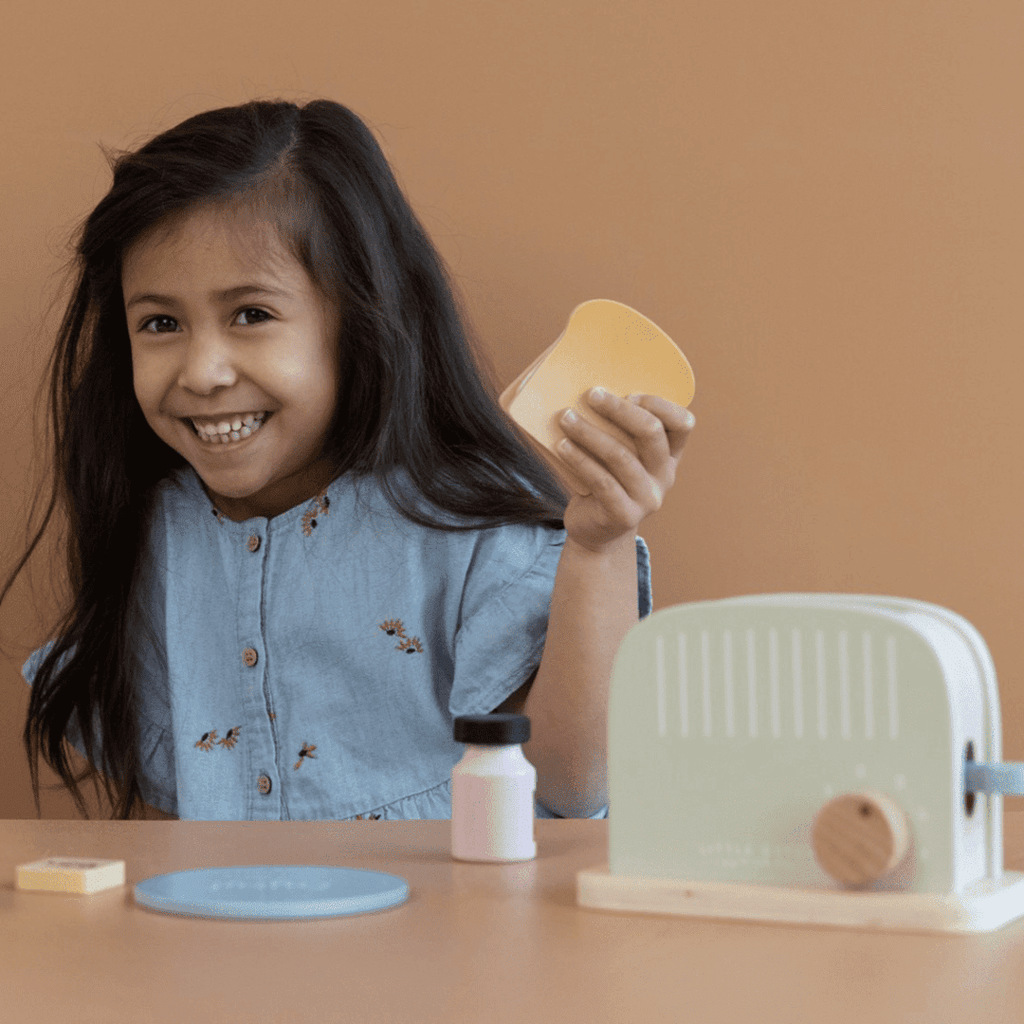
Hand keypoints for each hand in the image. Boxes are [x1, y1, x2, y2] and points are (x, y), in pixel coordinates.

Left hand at [555, 387, 695, 553]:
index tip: (629, 394)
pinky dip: (580, 460)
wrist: (596, 531)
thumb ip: (615, 431)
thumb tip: (585, 393)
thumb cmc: (604, 482)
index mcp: (669, 456)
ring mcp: (647, 498)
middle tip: (591, 394)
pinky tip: (562, 446)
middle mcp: (664, 476)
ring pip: (621, 456)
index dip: (659, 404)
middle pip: (651, 433)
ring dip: (590, 432)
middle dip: (619, 409)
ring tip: (566, 417)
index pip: (682, 423)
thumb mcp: (618, 455)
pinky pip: (601, 481)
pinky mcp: (624, 515)